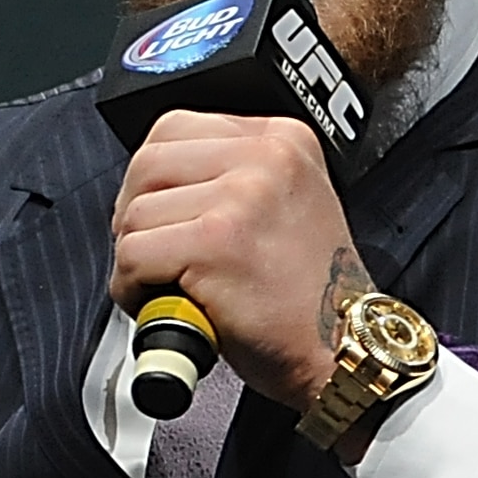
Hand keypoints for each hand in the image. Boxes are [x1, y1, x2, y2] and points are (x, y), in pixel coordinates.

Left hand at [107, 110, 366, 413]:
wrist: (344, 349)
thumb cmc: (310, 294)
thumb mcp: (289, 203)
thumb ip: (234, 175)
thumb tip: (159, 182)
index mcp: (283, 139)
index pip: (175, 128)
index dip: (156, 181)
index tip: (168, 217)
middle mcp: (267, 158)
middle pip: (147, 165)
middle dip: (136, 217)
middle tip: (158, 254)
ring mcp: (243, 197)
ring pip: (134, 214)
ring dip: (136, 259)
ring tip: (170, 284)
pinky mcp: (217, 242)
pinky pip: (133, 255)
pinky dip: (133, 289)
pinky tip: (165, 302)